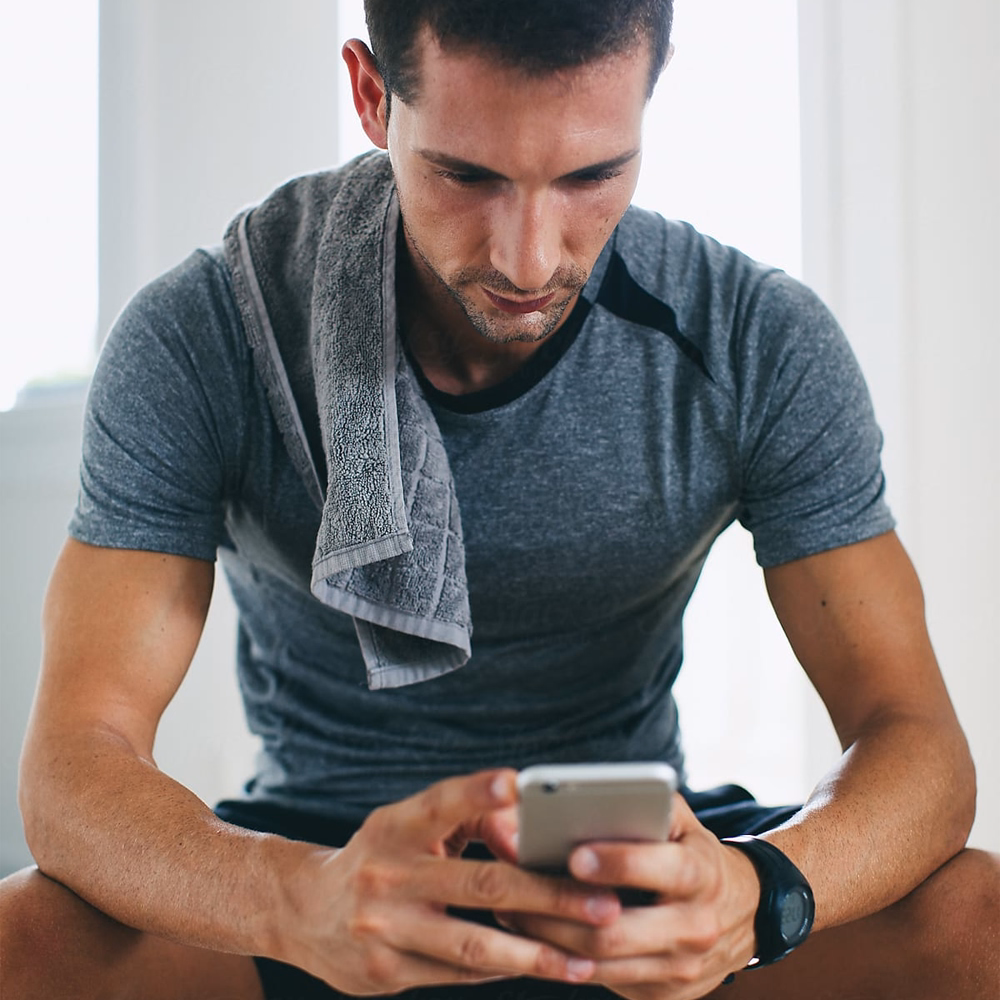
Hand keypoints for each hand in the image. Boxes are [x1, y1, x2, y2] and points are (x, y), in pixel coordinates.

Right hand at [274, 769, 621, 993]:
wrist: (303, 911)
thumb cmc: (380, 855)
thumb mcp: (409, 826)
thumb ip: (467, 821)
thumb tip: (526, 835)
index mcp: (395, 826)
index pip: (441, 802)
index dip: (478, 792)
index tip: (518, 785)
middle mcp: (388, 874)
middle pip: (481, 885)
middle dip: (549, 898)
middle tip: (603, 906)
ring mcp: (386, 928)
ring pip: (474, 946)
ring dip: (536, 955)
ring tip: (584, 962)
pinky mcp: (386, 971)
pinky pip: (457, 975)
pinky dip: (501, 971)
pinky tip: (540, 968)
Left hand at [502, 794, 760, 999]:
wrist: (742, 911)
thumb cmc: (688, 849)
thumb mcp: (677, 819)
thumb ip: (639, 803)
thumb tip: (574, 801)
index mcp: (702, 873)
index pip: (663, 870)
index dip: (618, 863)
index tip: (574, 854)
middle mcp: (696, 926)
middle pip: (617, 930)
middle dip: (558, 911)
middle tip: (512, 889)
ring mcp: (682, 969)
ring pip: (602, 963)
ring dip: (549, 938)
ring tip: (508, 909)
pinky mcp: (664, 996)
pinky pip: (604, 981)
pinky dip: (563, 959)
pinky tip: (532, 936)